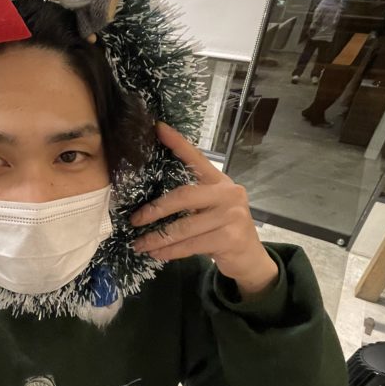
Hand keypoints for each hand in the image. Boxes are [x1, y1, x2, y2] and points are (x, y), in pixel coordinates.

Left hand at [130, 123, 278, 298]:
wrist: (249, 257)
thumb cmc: (223, 229)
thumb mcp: (211, 208)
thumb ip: (192, 198)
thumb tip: (149, 202)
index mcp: (220, 181)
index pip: (196, 158)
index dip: (177, 143)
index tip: (158, 128)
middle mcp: (228, 193)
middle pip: (184, 196)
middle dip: (155, 210)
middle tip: (134, 220)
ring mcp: (232, 215)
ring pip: (184, 227)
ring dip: (158, 238)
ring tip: (139, 244)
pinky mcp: (230, 238)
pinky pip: (190, 245)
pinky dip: (170, 251)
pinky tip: (156, 254)